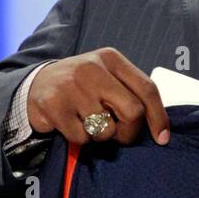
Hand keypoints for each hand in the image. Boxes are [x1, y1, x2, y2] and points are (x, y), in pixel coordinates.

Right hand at [27, 48, 168, 146]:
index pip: (147, 89)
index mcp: (111, 58)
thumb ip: (131, 93)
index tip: (161, 139)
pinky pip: (82, 137)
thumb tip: (160, 130)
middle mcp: (92, 68)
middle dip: (129, 132)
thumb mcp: (108, 78)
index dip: (158, 117)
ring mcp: (71, 86)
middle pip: (133, 112)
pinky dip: (80, 139)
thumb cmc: (83, 87)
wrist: (37, 85)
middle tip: (119, 135)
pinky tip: (70, 124)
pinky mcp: (53, 105)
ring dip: (101, 136)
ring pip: (107, 130)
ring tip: (88, 122)